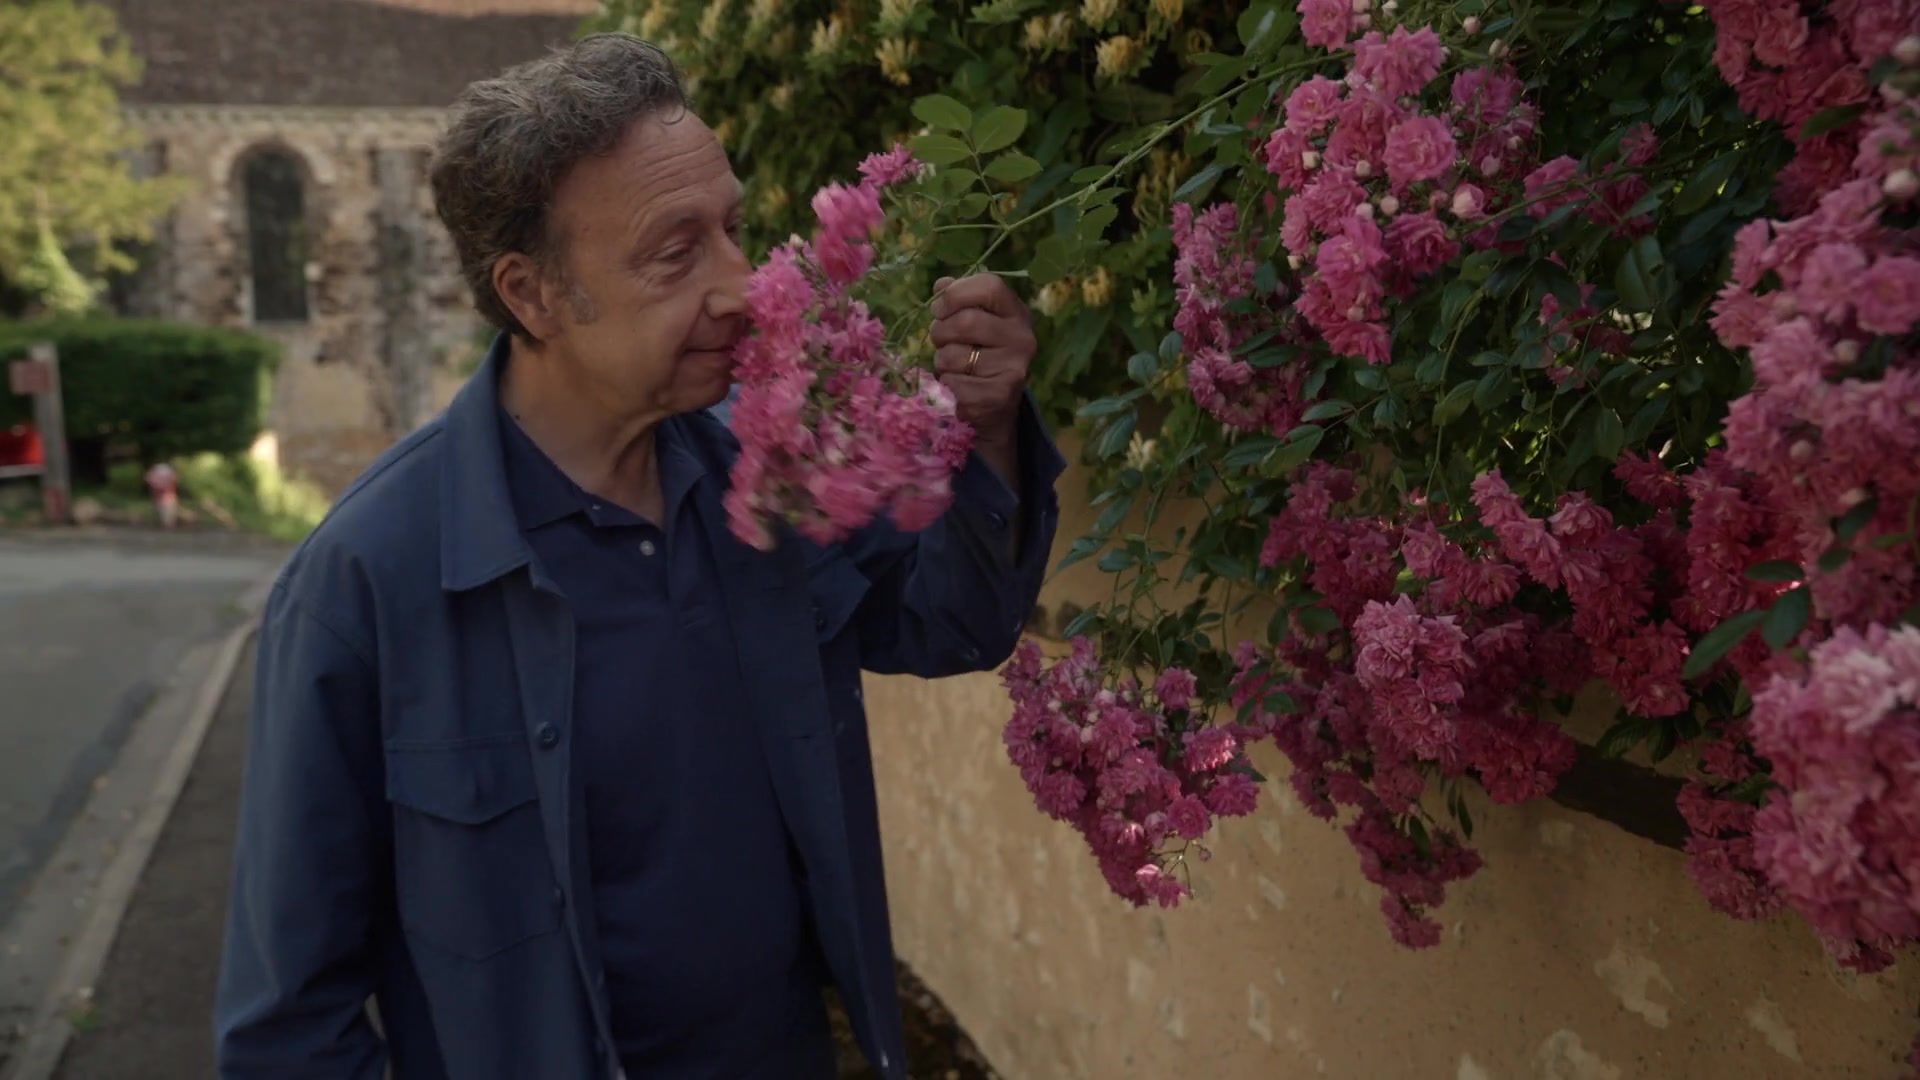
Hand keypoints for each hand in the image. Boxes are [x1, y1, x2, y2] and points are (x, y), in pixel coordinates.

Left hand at [928, 273, 1034, 454]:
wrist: (997, 404)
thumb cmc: (981, 352)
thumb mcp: (976, 320)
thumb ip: (959, 299)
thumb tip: (942, 285)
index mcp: (1016, 312)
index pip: (989, 286)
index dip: (956, 294)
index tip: (940, 309)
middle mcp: (1022, 338)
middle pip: (965, 322)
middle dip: (940, 331)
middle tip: (941, 340)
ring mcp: (1013, 369)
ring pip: (953, 356)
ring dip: (942, 361)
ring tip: (954, 365)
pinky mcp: (998, 397)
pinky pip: (953, 384)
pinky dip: (946, 385)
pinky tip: (960, 387)